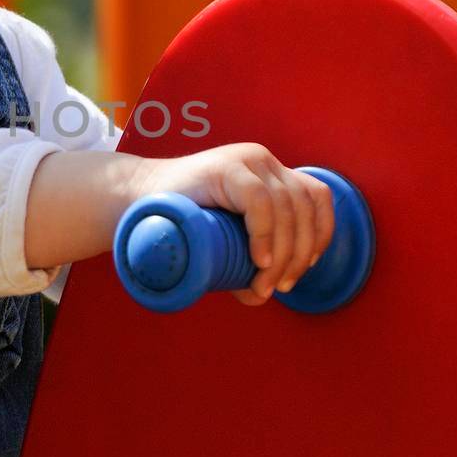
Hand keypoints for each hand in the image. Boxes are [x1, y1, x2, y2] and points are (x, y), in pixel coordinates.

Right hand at [134, 143, 334, 306]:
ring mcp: (246, 161)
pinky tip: (258, 260)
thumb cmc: (179, 224)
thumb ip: (244, 263)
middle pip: (304, 208)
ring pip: (285, 208)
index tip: (303, 269)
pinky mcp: (226, 168)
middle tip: (279, 286)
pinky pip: (259, 201)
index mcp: (271, 173)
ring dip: (282, 253)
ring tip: (264, 282)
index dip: (320, 235)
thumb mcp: (223, 242)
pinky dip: (265, 234)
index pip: (316, 198)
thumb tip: (260, 296)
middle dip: (299, 254)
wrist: (136, 203)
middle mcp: (263, 162)